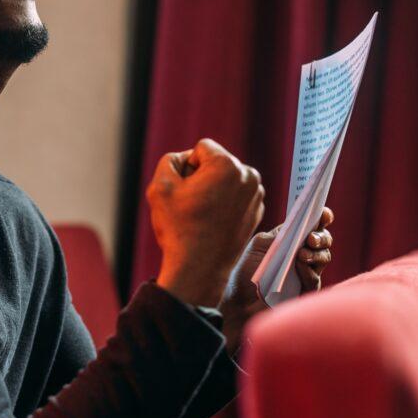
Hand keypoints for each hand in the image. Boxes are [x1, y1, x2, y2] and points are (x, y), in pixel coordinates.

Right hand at [148, 138, 264, 306]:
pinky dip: (223, 203)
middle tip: (191, 205)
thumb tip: (187, 159)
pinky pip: (235, 195)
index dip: (186, 166)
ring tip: (201, 215)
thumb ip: (170, 160)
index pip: (201, 148)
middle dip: (201, 177)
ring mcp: (256, 195)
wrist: (199, 268)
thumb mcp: (160, 186)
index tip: (184, 190)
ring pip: (225, 179)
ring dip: (212, 189)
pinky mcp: (257, 211)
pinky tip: (212, 222)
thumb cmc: (179, 228)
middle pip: (215, 162)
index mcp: (228, 165)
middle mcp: (249, 176)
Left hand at [219, 207, 333, 353]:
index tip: (324, 213)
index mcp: (291, 240)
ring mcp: (306, 272)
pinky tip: (300, 267)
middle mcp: (302, 254)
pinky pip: (314, 279)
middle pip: (323, 240)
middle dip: (321, 236)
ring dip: (317, 253)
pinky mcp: (306, 290)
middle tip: (311, 239)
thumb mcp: (259, 246)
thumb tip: (296, 224)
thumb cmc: (248, 272)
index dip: (321, 217)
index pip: (311, 225)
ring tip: (302, 254)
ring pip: (324, 257)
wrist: (240, 301)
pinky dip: (308, 271)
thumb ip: (278, 234)